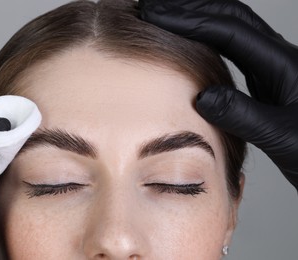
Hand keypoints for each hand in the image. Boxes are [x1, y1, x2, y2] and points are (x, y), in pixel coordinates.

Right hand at [139, 0, 297, 189]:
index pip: (228, 30)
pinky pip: (231, 47)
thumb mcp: (281, 137)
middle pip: (229, 15)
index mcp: (282, 64)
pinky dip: (205, 38)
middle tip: (152, 6)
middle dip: (189, 7)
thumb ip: (242, 115)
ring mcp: (271, 64)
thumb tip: (202, 96)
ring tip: (164, 16)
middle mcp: (276, 56)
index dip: (188, 20)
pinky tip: (189, 42)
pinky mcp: (265, 77)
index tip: (154, 15)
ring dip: (196, 17)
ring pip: (230, 27)